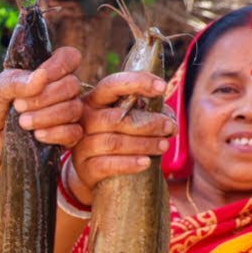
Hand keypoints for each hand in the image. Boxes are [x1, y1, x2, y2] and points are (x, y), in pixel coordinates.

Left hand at [0, 46, 84, 171]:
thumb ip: (15, 81)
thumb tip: (42, 76)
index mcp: (44, 74)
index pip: (68, 58)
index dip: (60, 65)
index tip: (42, 75)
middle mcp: (58, 92)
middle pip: (72, 85)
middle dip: (46, 96)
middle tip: (18, 106)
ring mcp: (62, 115)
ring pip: (74, 108)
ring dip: (47, 115)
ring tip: (22, 122)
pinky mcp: (63, 138)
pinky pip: (74, 132)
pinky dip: (56, 133)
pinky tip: (37, 135)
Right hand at [66, 71, 175, 204]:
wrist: (91, 170)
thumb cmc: (114, 138)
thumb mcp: (125, 120)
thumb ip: (145, 113)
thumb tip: (169, 120)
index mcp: (94, 100)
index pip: (112, 85)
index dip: (137, 82)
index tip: (162, 87)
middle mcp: (83, 120)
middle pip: (117, 118)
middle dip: (150, 122)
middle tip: (170, 127)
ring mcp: (81, 144)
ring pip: (114, 142)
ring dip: (144, 144)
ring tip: (164, 146)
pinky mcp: (84, 167)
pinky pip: (107, 165)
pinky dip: (129, 163)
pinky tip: (146, 162)